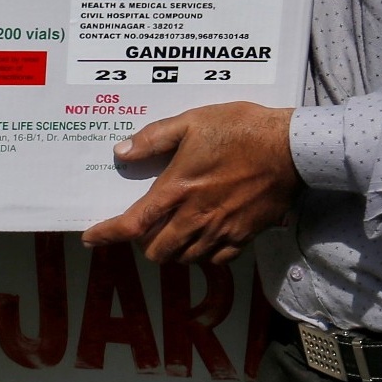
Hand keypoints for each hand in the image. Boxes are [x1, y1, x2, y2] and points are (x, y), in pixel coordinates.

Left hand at [81, 102, 299, 264]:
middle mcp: (195, 217)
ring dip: (172, 249)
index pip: (132, 224)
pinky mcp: (244, 236)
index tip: (90, 238)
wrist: (291, 148)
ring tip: (173, 230)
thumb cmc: (240, 129)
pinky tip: (203, 237)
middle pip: (156, 251)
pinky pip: (215, 260)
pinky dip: (202, 254)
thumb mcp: (191, 122)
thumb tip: (121, 152)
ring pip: (184, 258)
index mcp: (178, 190)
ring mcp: (221, 231)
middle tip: (146, 225)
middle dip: (144, 242)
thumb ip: (154, 139)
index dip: (107, 235)